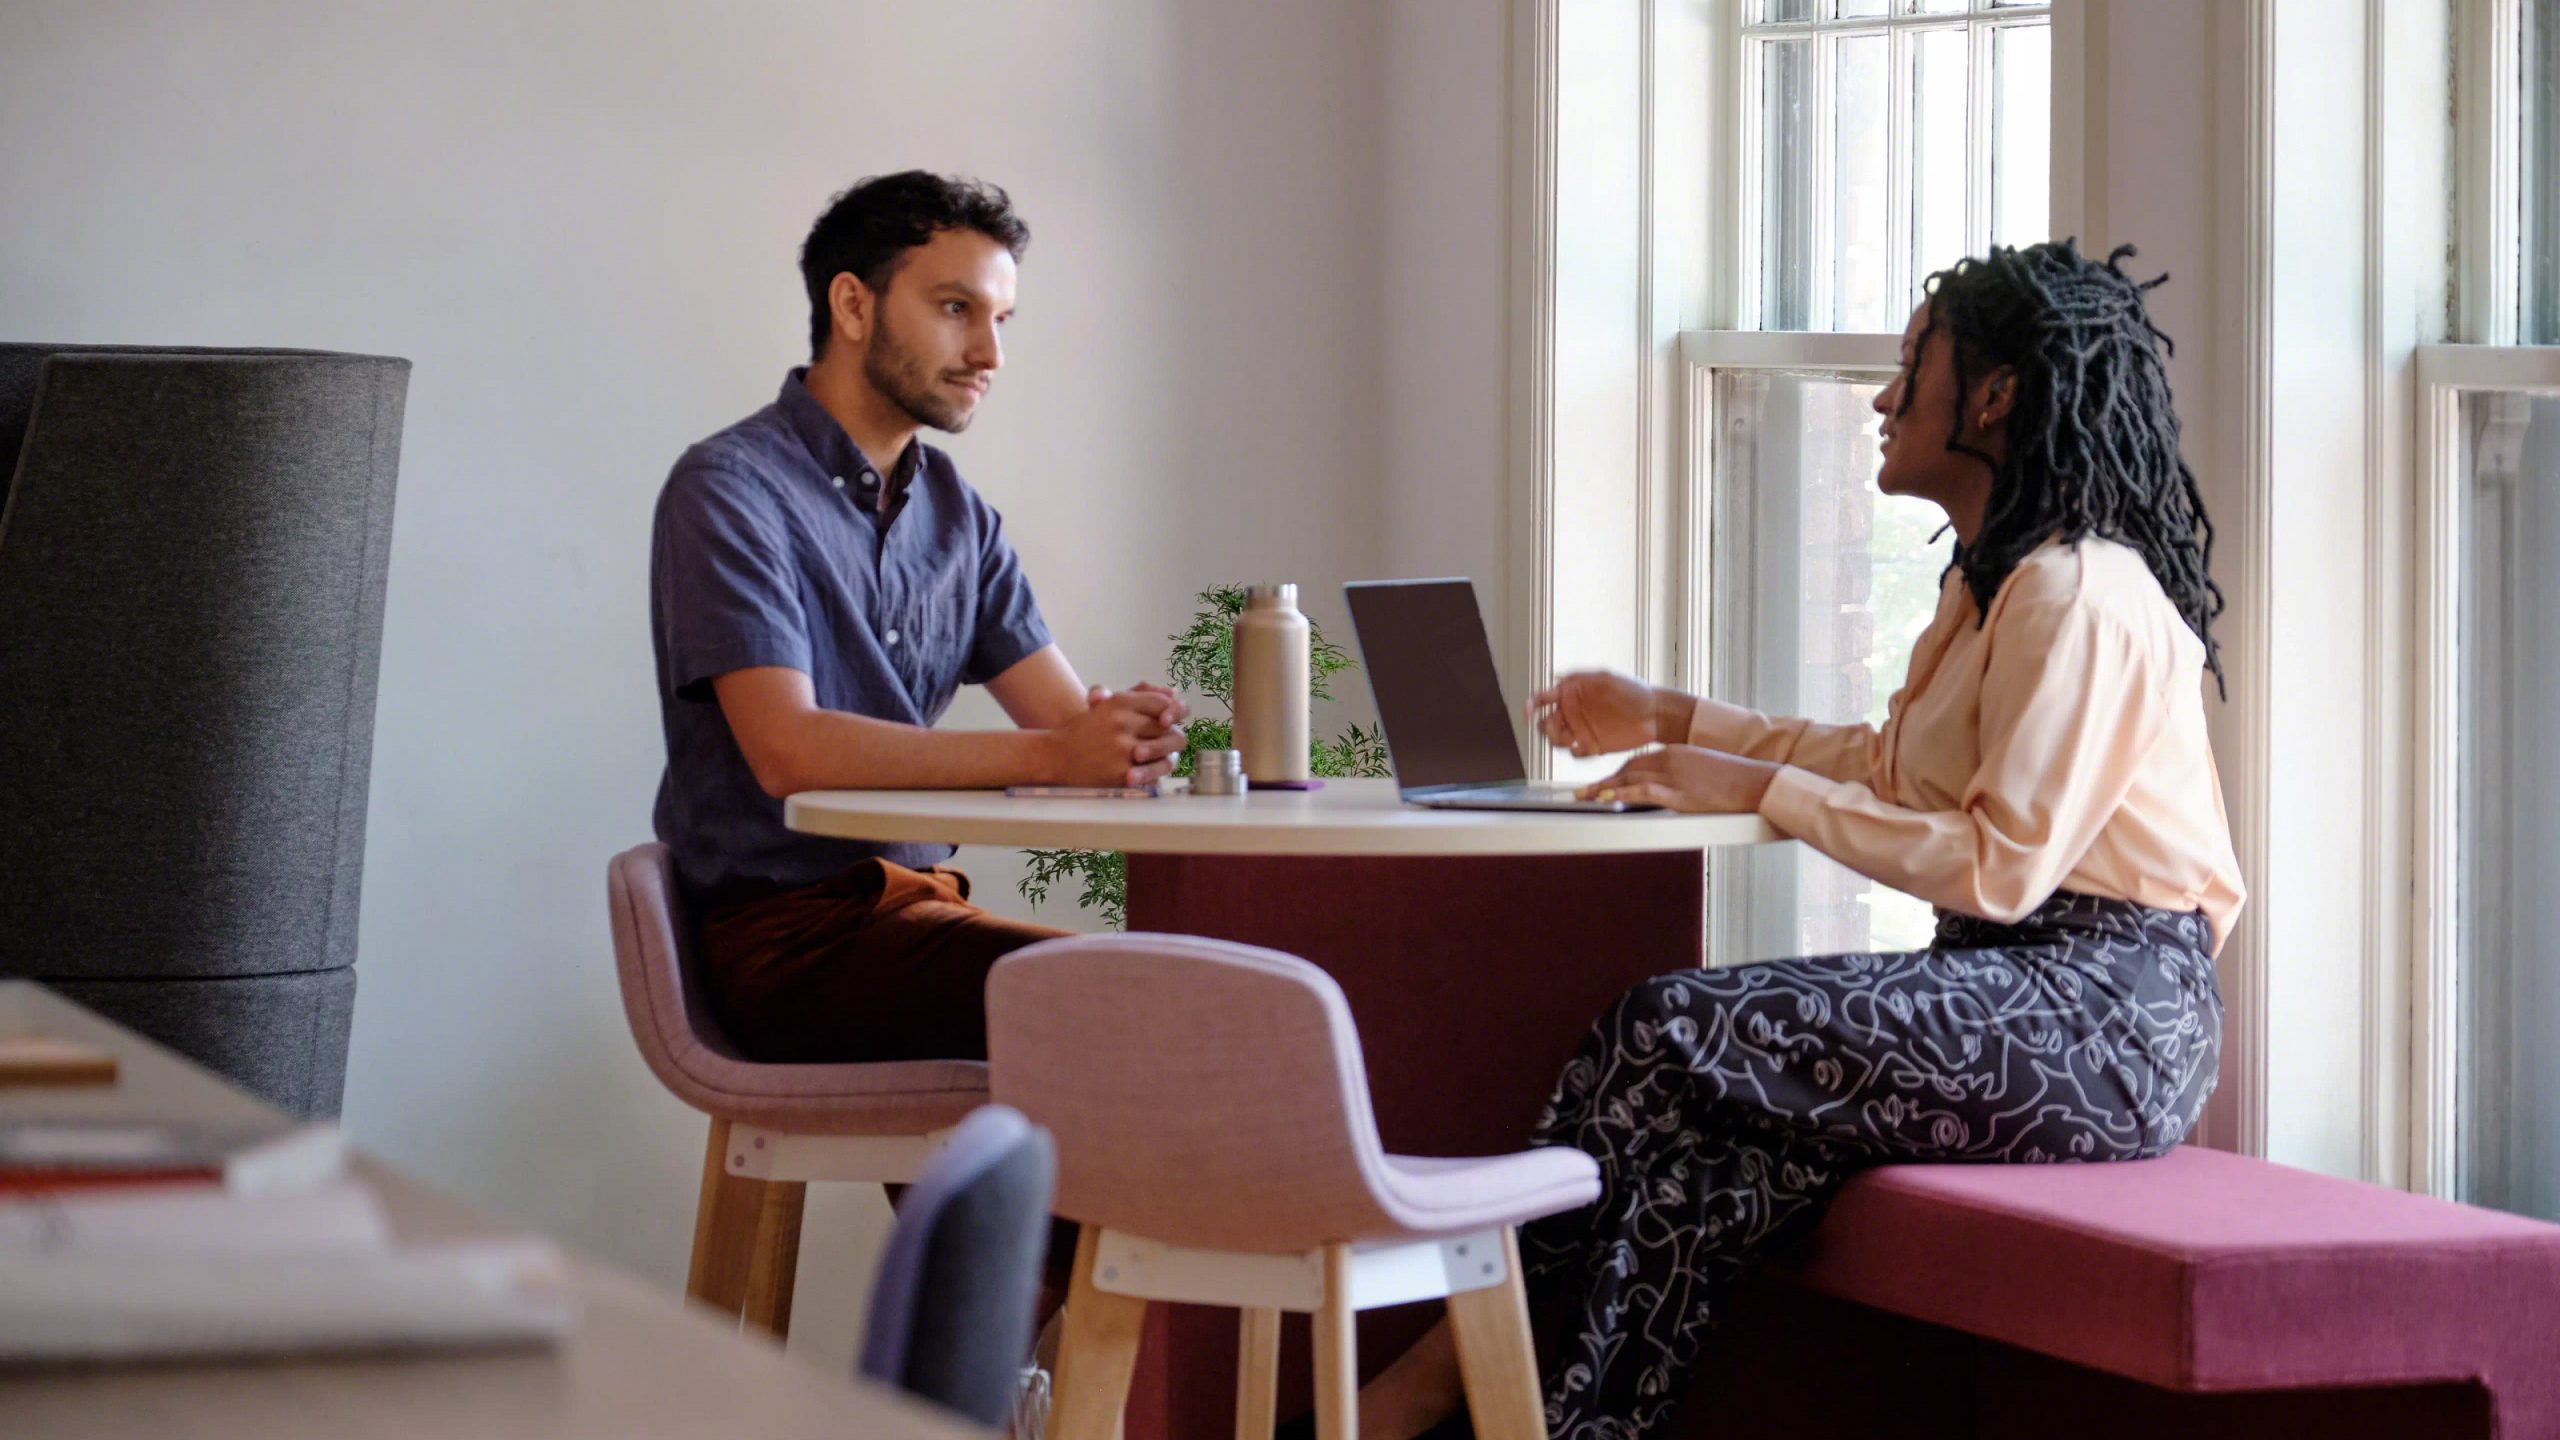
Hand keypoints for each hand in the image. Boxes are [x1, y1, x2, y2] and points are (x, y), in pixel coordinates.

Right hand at [1048, 690, 1187, 786]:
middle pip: (1167, 729)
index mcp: (1120, 703)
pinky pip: (1152, 774)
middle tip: (1165, 743)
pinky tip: (1147, 774)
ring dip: (1165, 757)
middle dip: (1168, 737)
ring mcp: (1123, 748)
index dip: (1173, 713)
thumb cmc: (1085, 730)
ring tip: (1158, 760)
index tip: (1168, 722)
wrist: (1056, 756)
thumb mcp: (1107, 706)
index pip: (1162, 704)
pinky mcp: (1122, 772)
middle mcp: (1123, 722)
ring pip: (1164, 753)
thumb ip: (1140, 696)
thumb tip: (1173, 694)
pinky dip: (1153, 775)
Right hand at [1529, 671, 1664, 758]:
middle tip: (1556, 729)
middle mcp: (1573, 712)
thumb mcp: (1606, 678)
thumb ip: (1580, 678)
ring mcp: (1581, 730)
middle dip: (1545, 727)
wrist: (1655, 714)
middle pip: (1545, 722)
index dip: (1531, 705)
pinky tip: (1587, 748)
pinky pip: (1574, 752)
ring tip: (1572, 739)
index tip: (1529, 712)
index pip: (1543, 698)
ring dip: (1557, 740)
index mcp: (1572, 693)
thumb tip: (1556, 677)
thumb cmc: (1633, 691)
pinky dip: (1575, 752)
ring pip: (1555, 739)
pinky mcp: (1592, 746)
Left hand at [1579, 745, 1777, 813]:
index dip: (1617, 772)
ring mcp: (1673, 776)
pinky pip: (1642, 792)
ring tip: (1585, 798)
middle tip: (1583, 791)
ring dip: (1603, 788)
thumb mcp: (1705, 769)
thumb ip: (1685, 774)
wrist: (1755, 782)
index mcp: (1677, 751)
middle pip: (1628, 768)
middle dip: (1604, 780)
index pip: (1638, 760)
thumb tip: (1674, 788)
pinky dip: (1621, 794)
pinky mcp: (1678, 794)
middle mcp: (1671, 760)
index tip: (1604, 781)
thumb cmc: (1736, 779)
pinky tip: (1607, 798)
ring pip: (1628, 778)